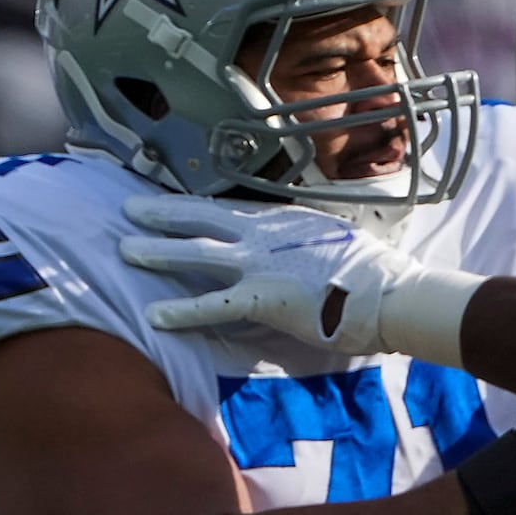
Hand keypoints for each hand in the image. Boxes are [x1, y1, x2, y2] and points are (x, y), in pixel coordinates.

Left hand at [117, 192, 479, 361]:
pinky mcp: (263, 297)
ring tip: (123, 251)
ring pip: (195, 253)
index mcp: (280, 220)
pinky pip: (211, 304)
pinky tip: (152, 316)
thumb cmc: (369, 272)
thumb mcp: (328, 238)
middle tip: (126, 207)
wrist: (393, 294)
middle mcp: (264, 235)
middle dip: (160, 212)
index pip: (225, 208)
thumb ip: (298, 237)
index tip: (163, 198)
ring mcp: (260, 264)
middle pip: (200, 218)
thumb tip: (288, 241)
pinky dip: (180, 310)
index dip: (190, 203)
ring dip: (156, 251)